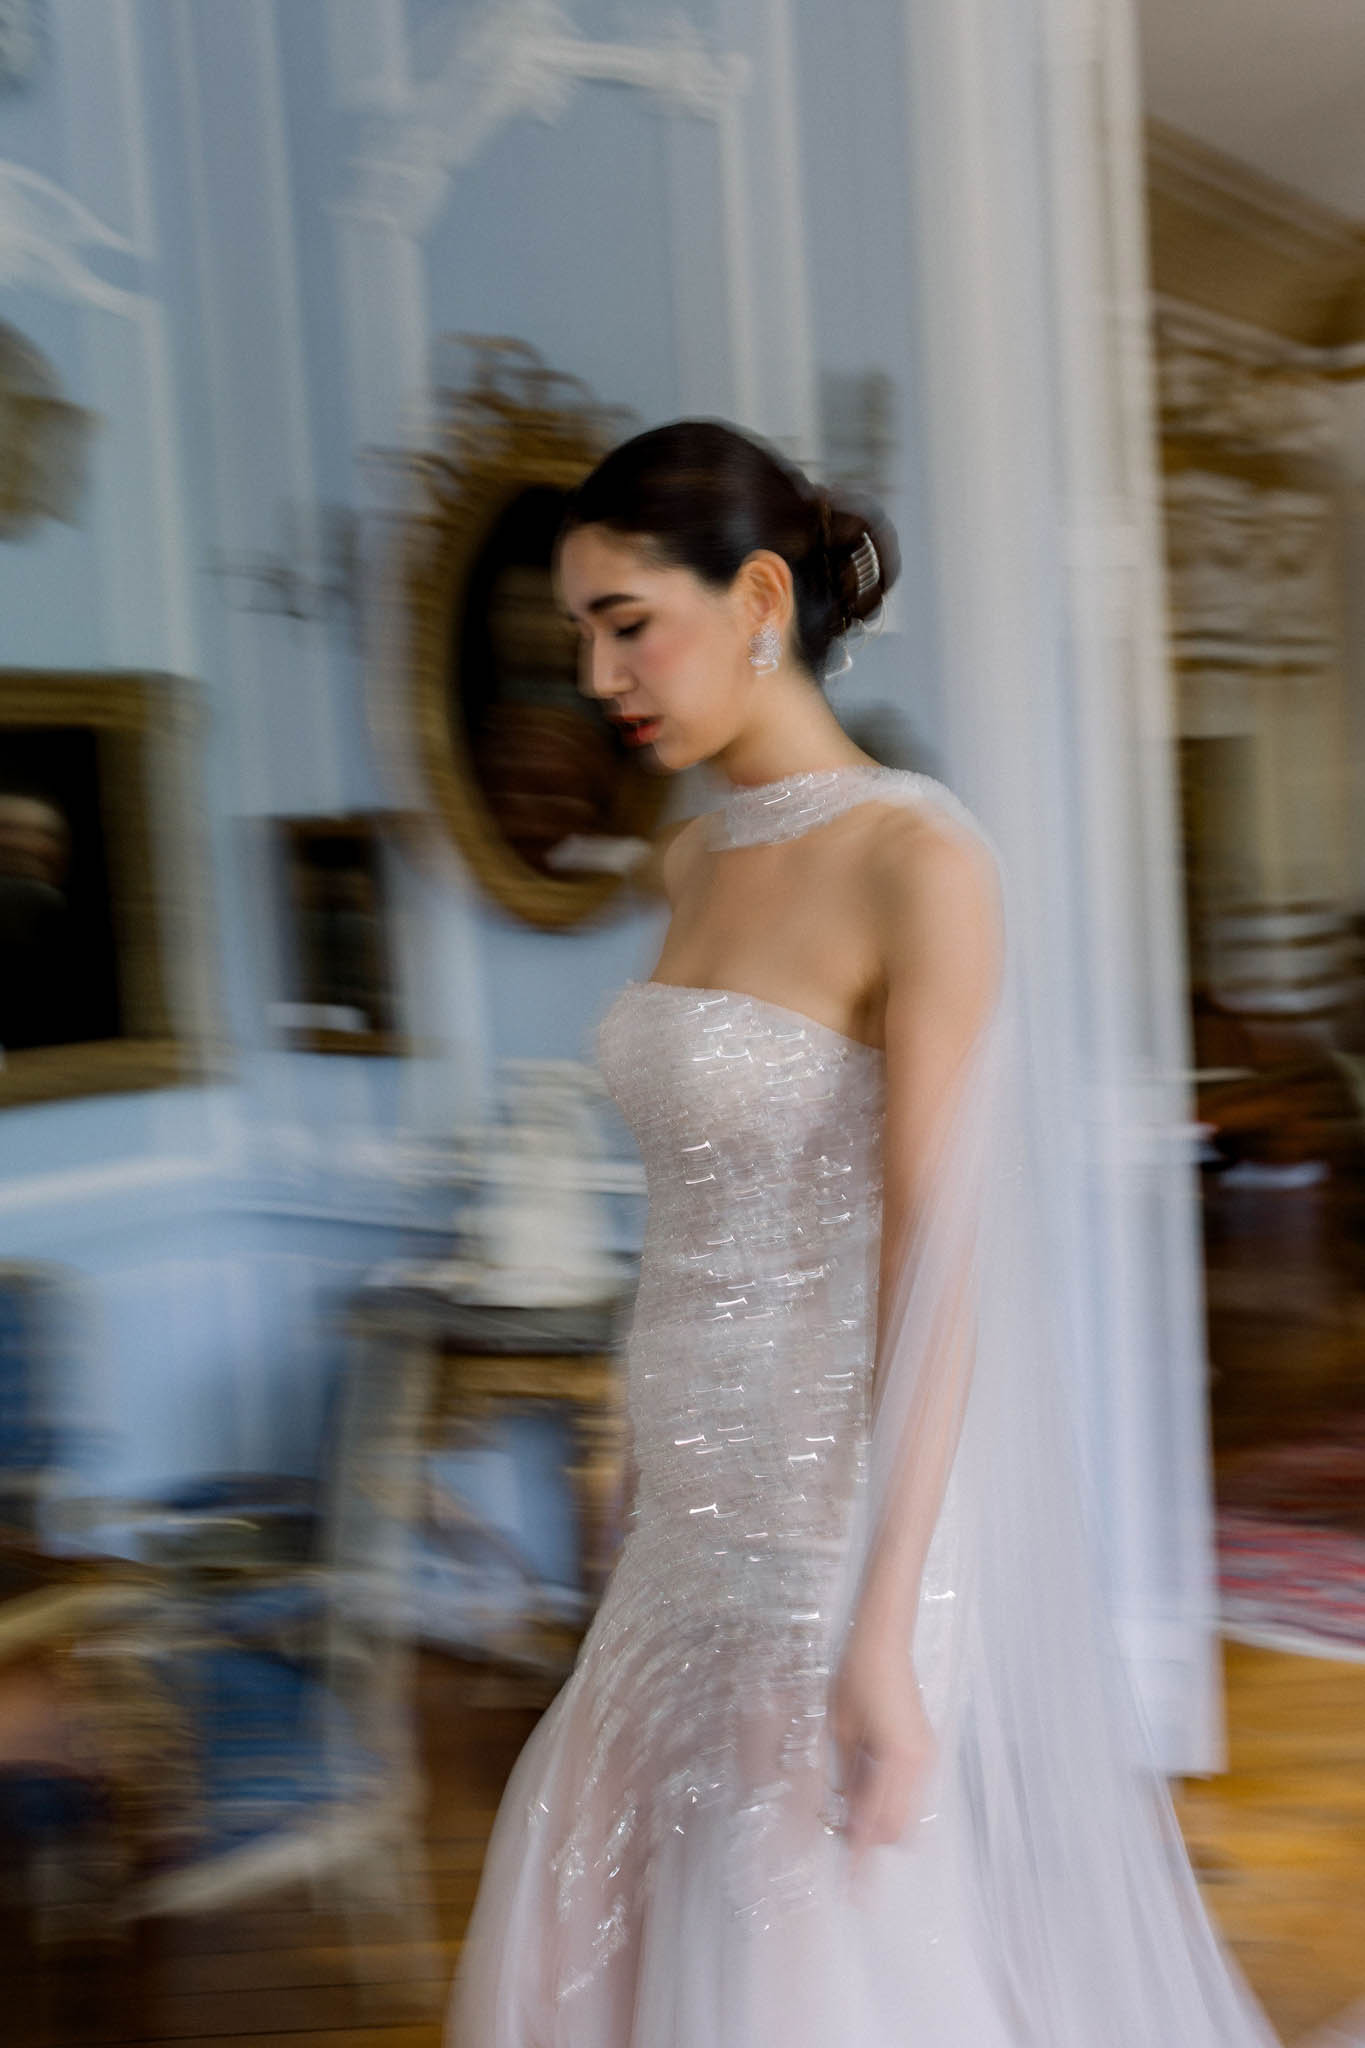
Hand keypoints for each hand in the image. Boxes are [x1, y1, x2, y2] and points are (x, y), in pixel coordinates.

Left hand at [827, 1630, 935, 1869]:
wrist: (883, 1641)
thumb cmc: (853, 1677)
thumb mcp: (839, 1730)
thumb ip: (846, 1778)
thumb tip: (843, 1817)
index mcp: (897, 1758)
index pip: (877, 1822)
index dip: (862, 1857)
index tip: (852, 1887)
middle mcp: (919, 1763)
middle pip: (900, 1829)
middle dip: (872, 1843)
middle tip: (839, 1840)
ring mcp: (927, 1756)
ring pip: (907, 1815)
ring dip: (880, 1823)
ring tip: (846, 1816)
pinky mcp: (925, 1749)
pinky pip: (910, 1793)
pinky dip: (888, 1802)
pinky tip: (862, 1791)